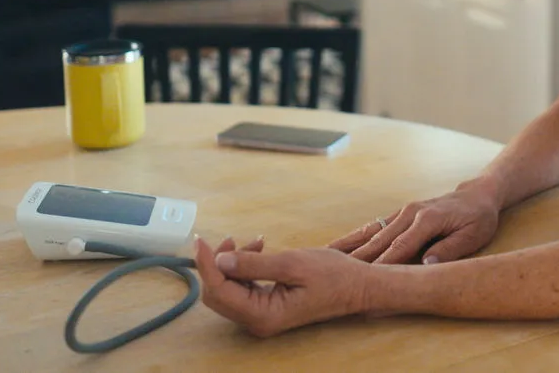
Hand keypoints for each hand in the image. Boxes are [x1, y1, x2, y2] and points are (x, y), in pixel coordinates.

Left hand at [195, 237, 373, 337]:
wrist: (357, 287)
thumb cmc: (332, 275)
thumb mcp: (293, 264)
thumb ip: (254, 264)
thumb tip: (220, 260)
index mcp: (263, 315)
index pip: (220, 291)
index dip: (207, 264)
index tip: (201, 239)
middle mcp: (258, 321)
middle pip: (218, 294)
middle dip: (217, 263)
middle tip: (230, 237)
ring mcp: (261, 316)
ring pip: (228, 290)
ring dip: (232, 263)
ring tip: (255, 241)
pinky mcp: (266, 308)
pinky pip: (242, 289)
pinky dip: (243, 268)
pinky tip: (258, 249)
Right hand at [328, 181, 501, 264]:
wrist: (477, 196)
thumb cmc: (478, 219)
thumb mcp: (473, 236)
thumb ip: (448, 250)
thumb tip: (426, 267)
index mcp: (427, 219)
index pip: (399, 248)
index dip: (381, 267)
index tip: (364, 284)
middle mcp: (410, 213)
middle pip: (379, 241)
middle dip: (356, 260)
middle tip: (332, 277)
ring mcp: (402, 212)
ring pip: (371, 232)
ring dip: (348, 247)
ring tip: (323, 259)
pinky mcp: (398, 215)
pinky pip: (373, 227)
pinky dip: (354, 238)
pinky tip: (337, 248)